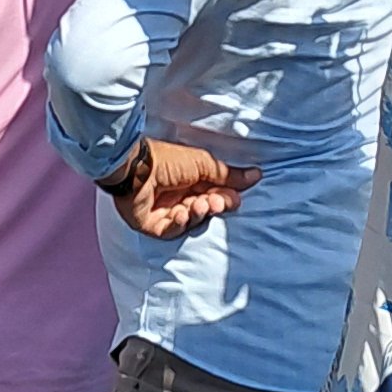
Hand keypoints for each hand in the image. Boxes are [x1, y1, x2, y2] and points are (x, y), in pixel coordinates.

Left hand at [107, 136, 259, 236]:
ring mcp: (166, 211)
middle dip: (213, 206)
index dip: (226, 197)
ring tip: (197, 204)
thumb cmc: (166, 160)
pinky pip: (173, 230)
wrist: (135, 169)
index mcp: (191, 179)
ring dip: (198, 213)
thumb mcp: (203, 164)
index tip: (233, 197)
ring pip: (192, 221)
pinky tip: (181, 213)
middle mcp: (180, 195)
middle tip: (214, 202)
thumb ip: (229, 174)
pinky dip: (181, 223)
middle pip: (206, 208)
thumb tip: (256, 175)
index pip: (216, 193)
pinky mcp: (154, 225)